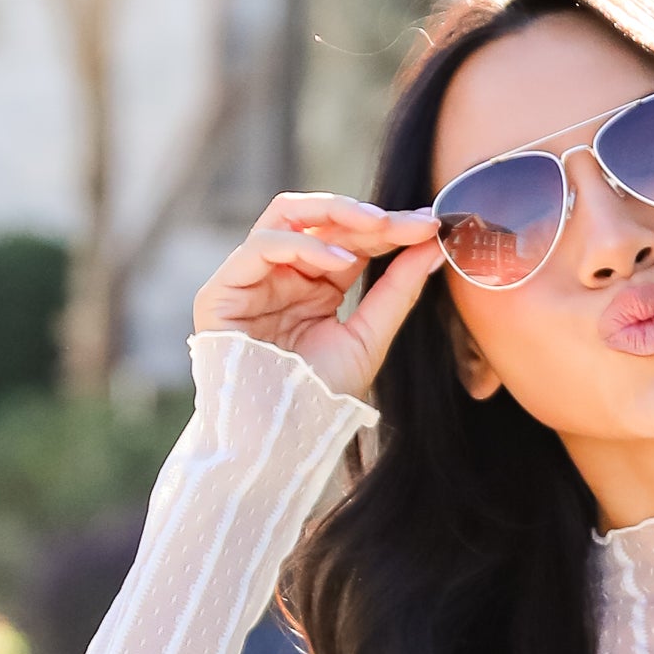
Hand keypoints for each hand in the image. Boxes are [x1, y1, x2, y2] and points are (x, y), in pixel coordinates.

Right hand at [195, 191, 442, 404]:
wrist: (280, 440)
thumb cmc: (320, 398)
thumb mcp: (369, 337)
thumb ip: (397, 290)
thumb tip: (432, 246)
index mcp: (314, 285)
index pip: (350, 240)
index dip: (390, 229)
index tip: (431, 226)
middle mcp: (281, 275)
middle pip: (322, 221)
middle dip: (369, 217)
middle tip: (412, 220)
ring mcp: (250, 279)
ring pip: (286, 216)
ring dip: (336, 213)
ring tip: (380, 227)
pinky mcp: (221, 291)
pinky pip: (262, 246)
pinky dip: (304, 246)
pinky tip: (342, 262)